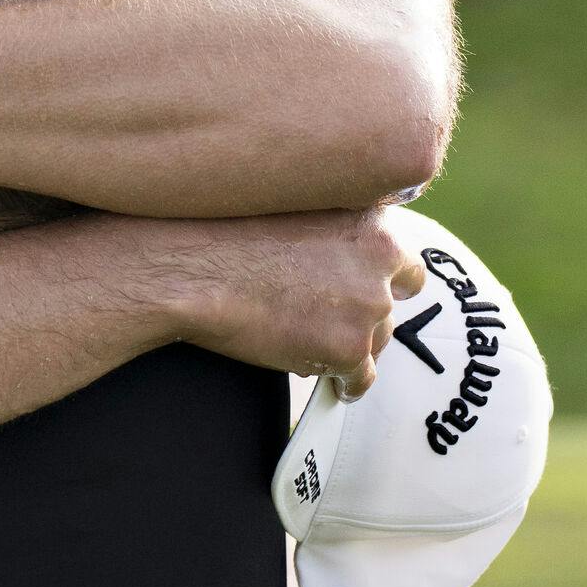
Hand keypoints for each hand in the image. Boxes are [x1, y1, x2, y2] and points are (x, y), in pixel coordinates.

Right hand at [138, 209, 425, 401]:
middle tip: (330, 317)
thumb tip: (339, 255)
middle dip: (366, 310)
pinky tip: (323, 377)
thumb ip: (328, 224)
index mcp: (367, 214)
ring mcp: (368, 303)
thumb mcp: (289, 205)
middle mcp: (380, 255)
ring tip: (309, 342)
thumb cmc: (219, 231)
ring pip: (377, 339)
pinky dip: (343, 381)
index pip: (399, 254)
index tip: (358, 285)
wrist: (187, 269)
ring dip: (351, 344)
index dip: (377, 273)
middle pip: (393, 298)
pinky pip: (360, 378)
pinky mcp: (348, 347)